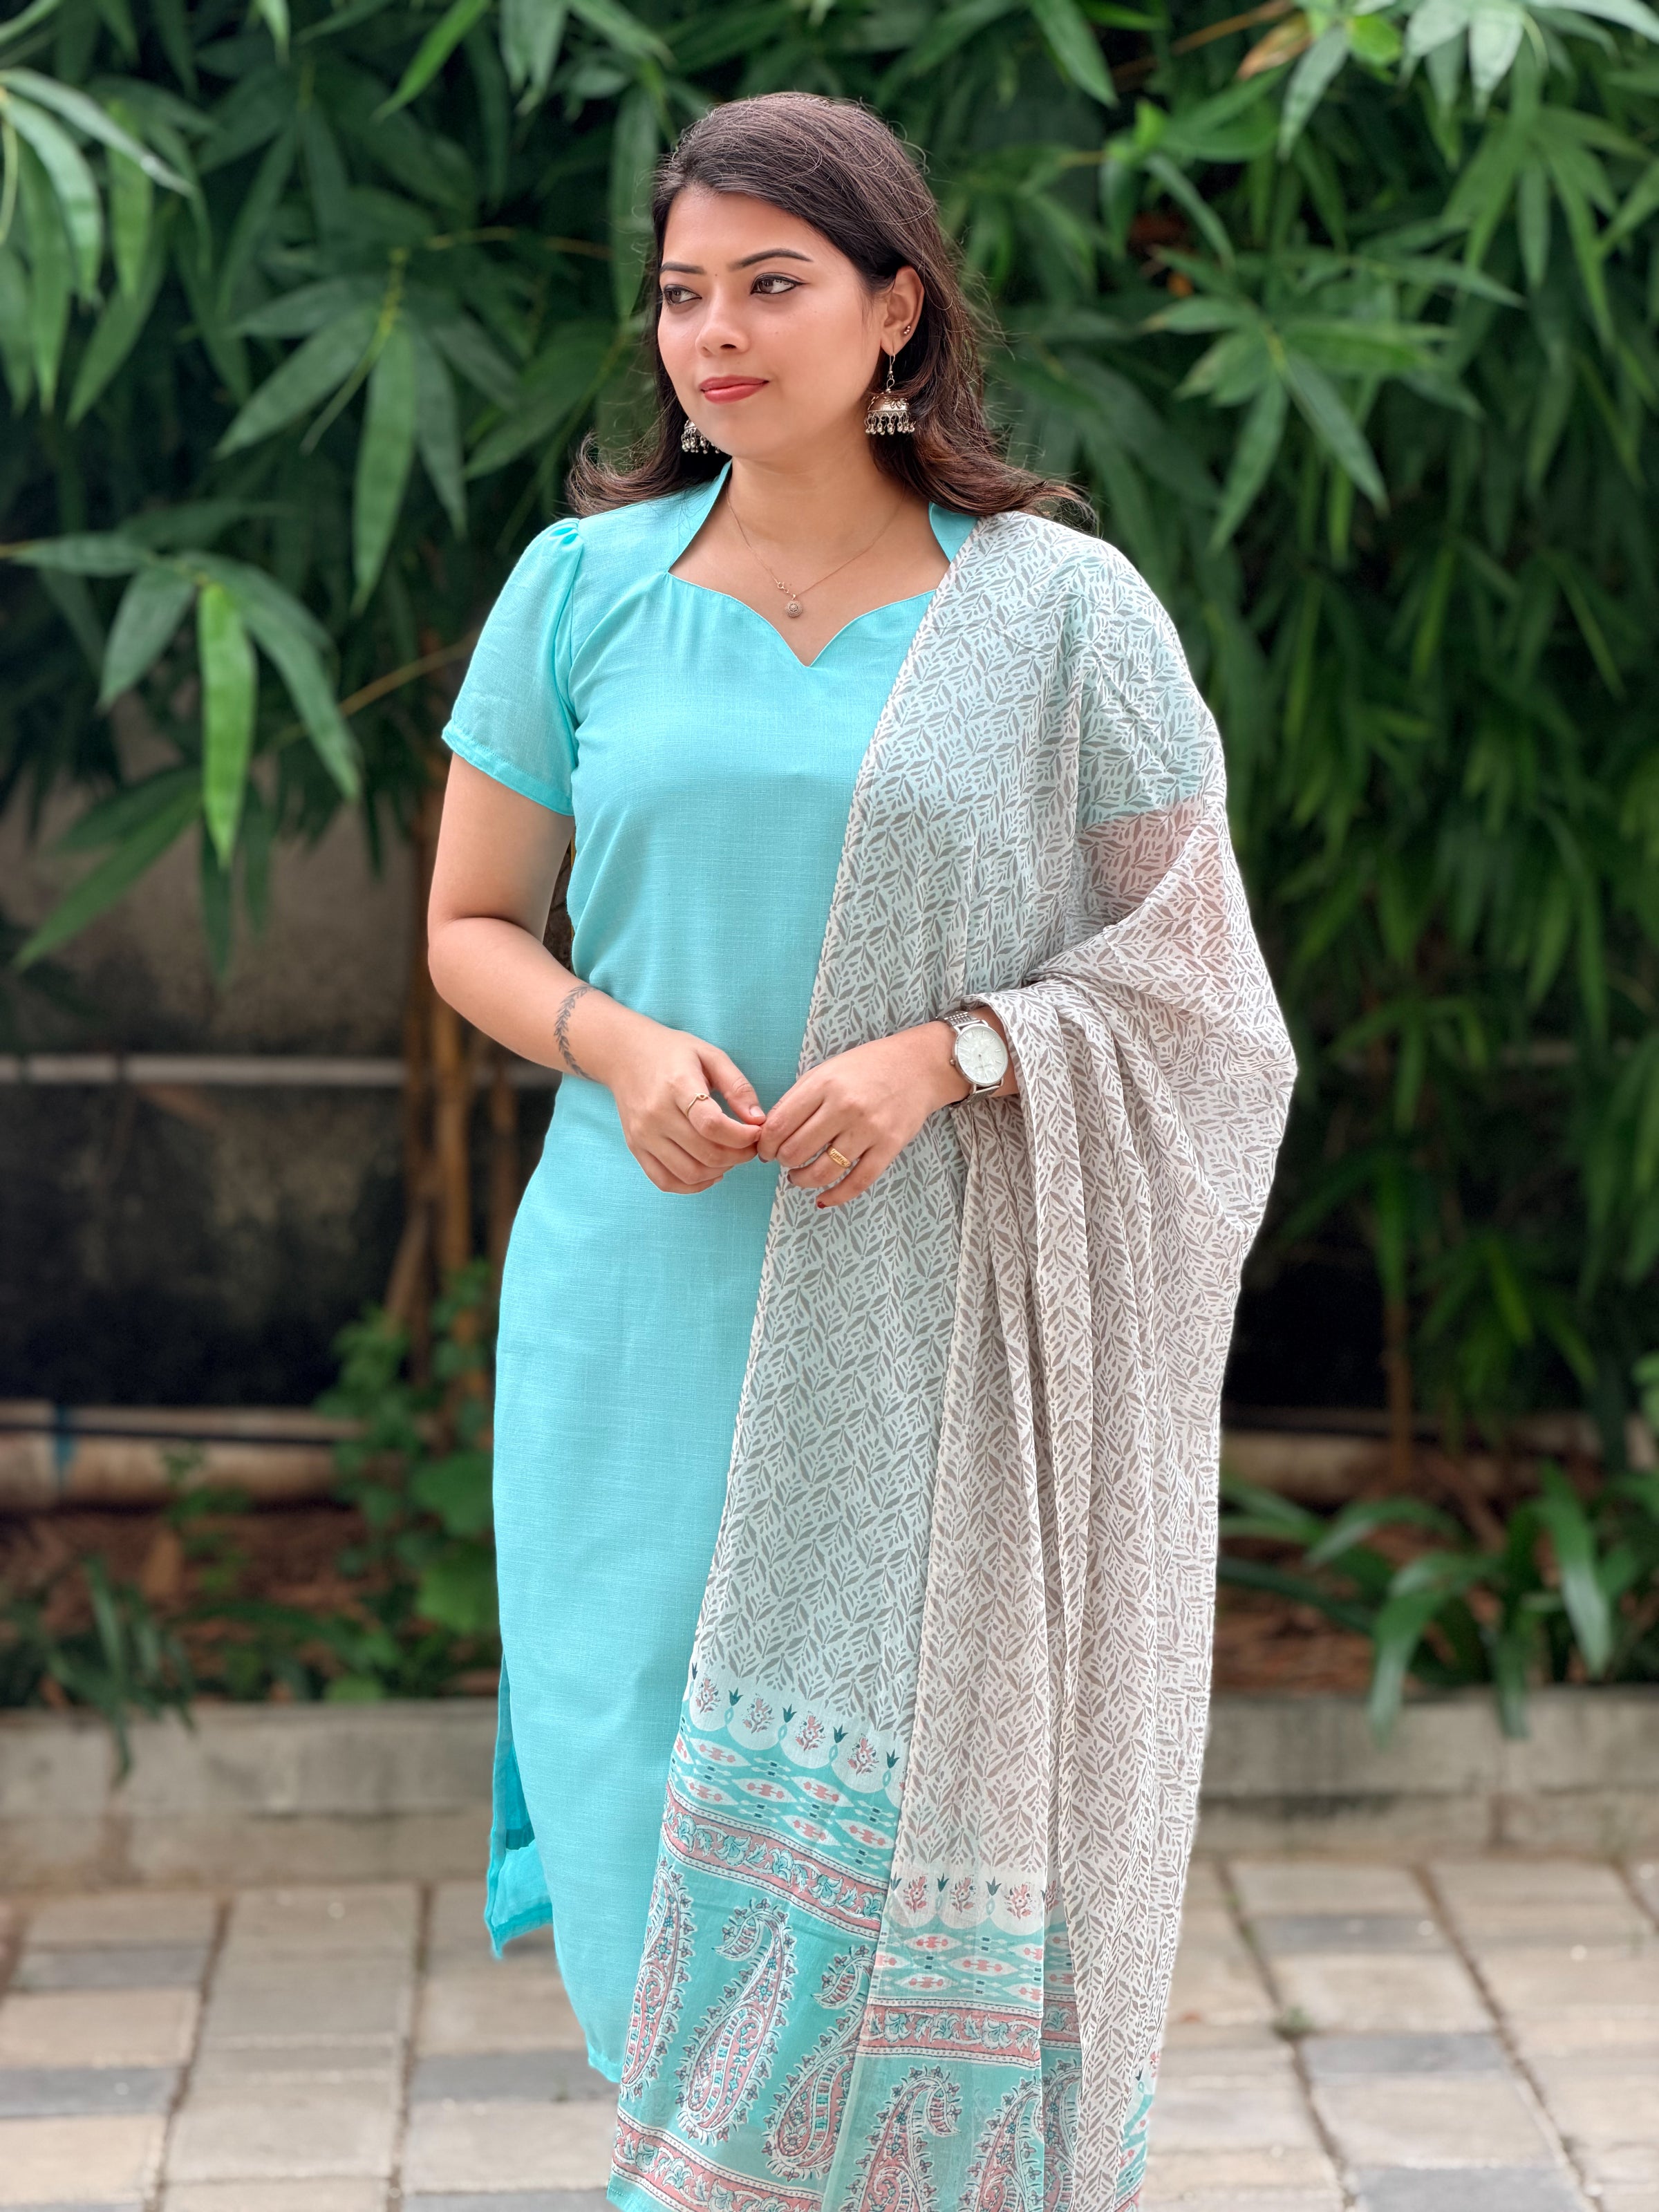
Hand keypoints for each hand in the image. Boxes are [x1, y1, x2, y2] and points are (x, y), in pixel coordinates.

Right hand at [602, 1013, 767, 1195]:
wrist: (624, 1055)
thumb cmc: (671, 1053)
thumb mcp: (710, 1055)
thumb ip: (738, 1086)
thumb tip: (758, 1120)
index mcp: (677, 1085)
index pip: (712, 1125)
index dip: (742, 1136)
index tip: (756, 1132)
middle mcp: (656, 1114)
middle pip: (706, 1153)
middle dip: (738, 1156)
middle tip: (749, 1146)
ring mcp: (643, 1135)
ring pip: (690, 1173)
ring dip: (720, 1171)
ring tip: (730, 1157)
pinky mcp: (635, 1148)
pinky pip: (665, 1181)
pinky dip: (693, 1185)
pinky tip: (709, 1172)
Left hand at [757, 1021, 971, 1209]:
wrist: (918, 1066)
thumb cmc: (867, 1067)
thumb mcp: (826, 1071)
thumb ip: (797, 1099)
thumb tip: (769, 1134)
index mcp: (824, 1084)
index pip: (779, 1125)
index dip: (766, 1145)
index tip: (766, 1151)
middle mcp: (845, 1107)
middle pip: (796, 1151)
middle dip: (783, 1162)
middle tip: (785, 1161)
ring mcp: (869, 1129)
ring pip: (823, 1171)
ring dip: (803, 1180)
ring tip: (799, 1177)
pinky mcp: (889, 1147)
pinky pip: (857, 1182)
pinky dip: (835, 1196)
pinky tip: (822, 1198)